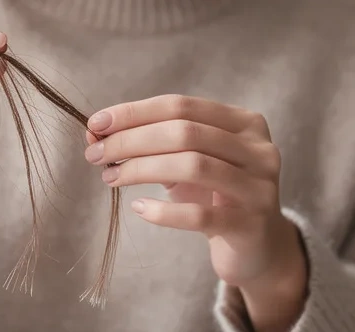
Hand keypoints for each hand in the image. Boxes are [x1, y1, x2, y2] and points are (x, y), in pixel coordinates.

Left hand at [84, 94, 307, 325]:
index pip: (180, 106)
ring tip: (110, 177)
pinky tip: (139, 208)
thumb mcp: (185, 162)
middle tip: (95, 154)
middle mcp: (259, 150)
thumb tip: (95, 131)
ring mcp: (259, 187)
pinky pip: (200, 215)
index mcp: (244, 122)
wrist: (256, 248)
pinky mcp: (252, 225)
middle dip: (132, 140)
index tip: (96, 123)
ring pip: (193, 166)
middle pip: (185, 132)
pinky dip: (163, 210)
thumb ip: (148, 142)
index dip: (135, 112)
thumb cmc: (214, 195)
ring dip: (141, 169)